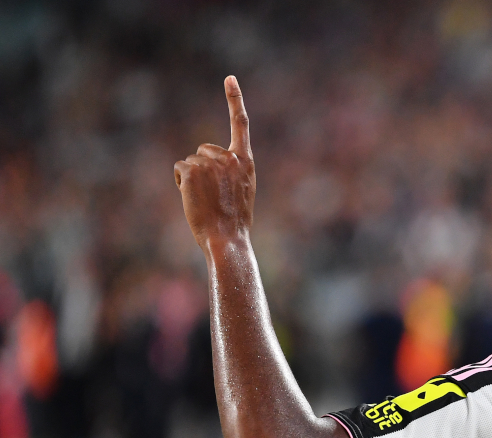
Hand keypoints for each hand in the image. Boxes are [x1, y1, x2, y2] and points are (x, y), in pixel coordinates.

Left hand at [174, 76, 254, 246]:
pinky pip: (179, 169)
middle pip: (204, 149)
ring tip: (205, 200)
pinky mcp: (192, 171)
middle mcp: (230, 158)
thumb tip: (212, 166)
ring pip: (191, 161)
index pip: (241, 124)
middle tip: (212, 194)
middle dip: (203, 167)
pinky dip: (181, 184)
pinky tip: (193, 199)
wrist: (228, 239)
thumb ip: (232, 172)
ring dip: (192, 178)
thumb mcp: (243, 192)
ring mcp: (211, 163)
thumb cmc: (235, 222)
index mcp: (246, 163)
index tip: (229, 78)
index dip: (235, 99)